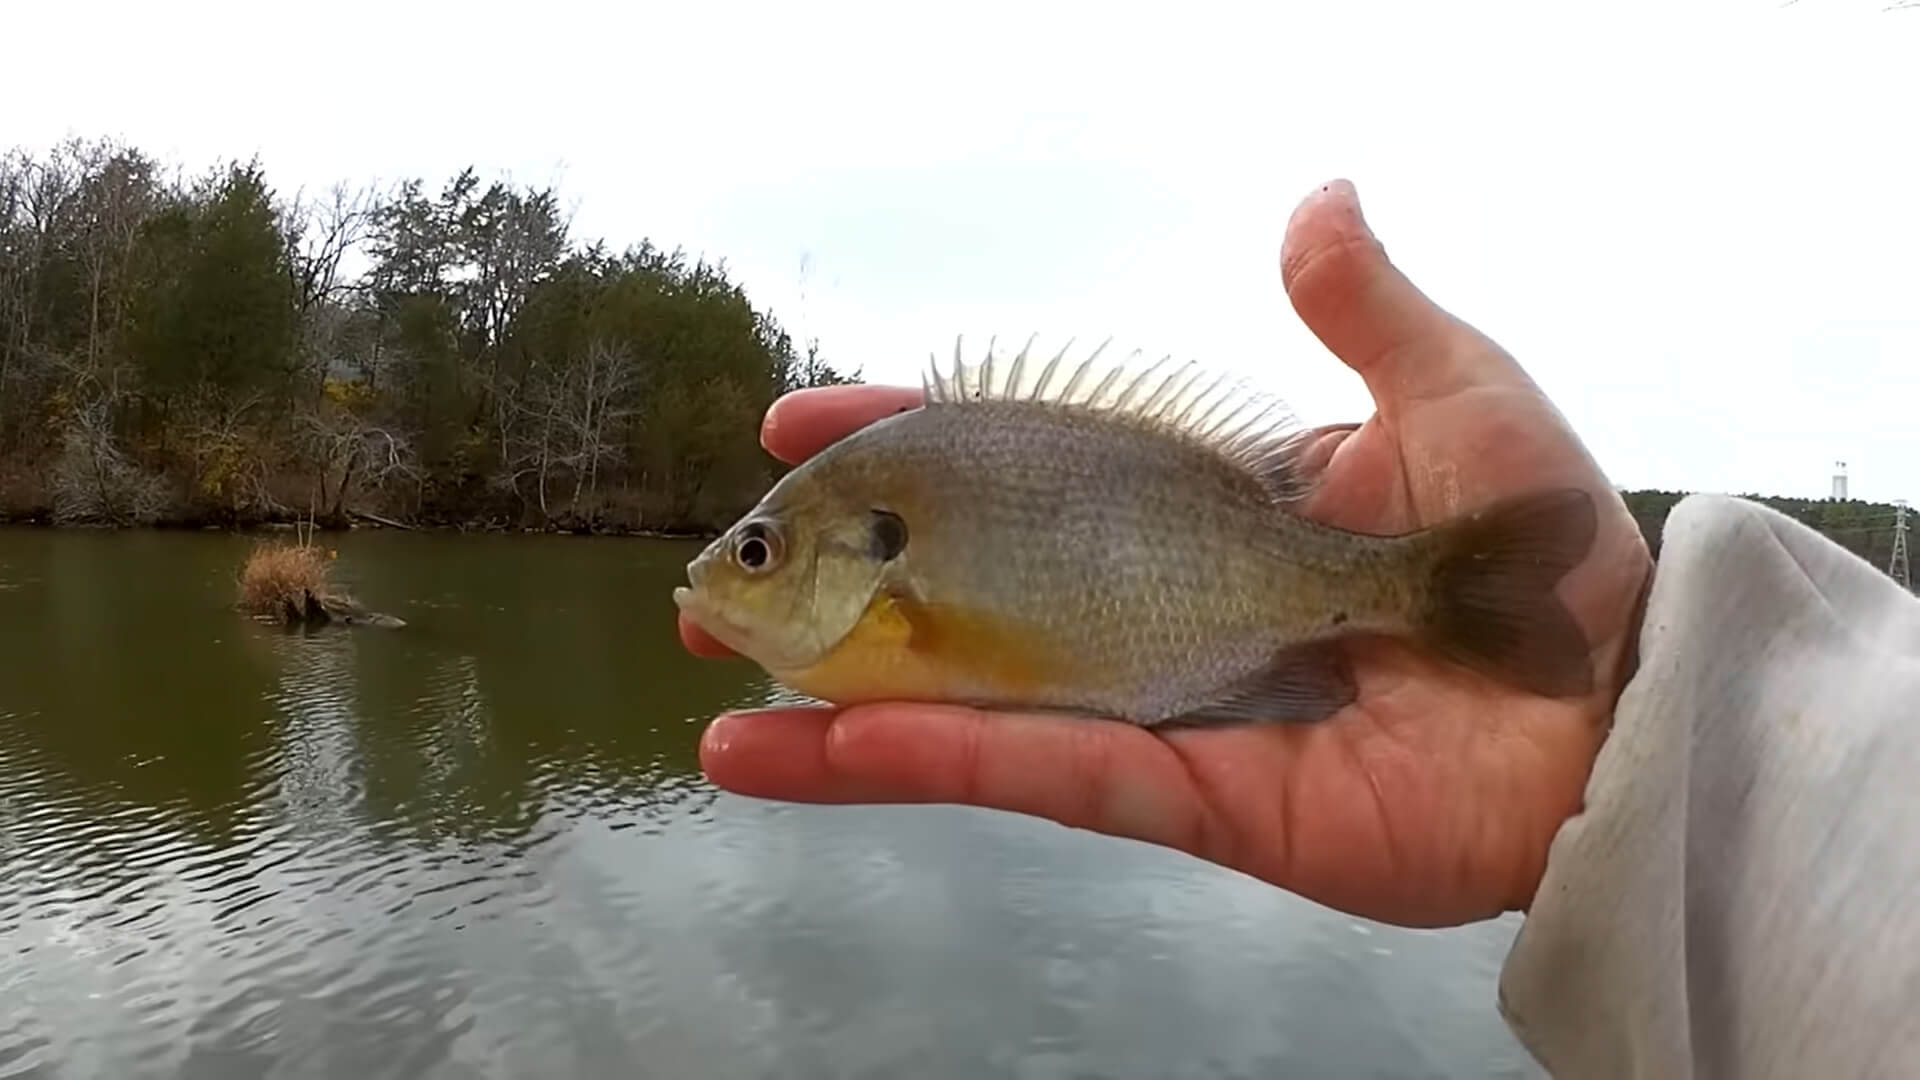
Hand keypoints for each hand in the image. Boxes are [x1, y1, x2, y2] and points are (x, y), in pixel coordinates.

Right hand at [679, 180, 1652, 926]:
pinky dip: (928, 760)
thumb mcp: (1452, 393)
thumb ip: (1362, 310)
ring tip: (717, 709)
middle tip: (708, 590)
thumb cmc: (1538, 544)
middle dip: (824, 597)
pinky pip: (1034, 772)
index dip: (903, 445)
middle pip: (953, 596)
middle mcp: (1145, 604)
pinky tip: (822, 750)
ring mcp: (1152, 702)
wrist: (1605, 704)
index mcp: (1187, 501)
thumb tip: (1312, 202)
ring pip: (965, 702)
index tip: (799, 425)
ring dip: (834, 707)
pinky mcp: (1177, 790)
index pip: (1013, 463)